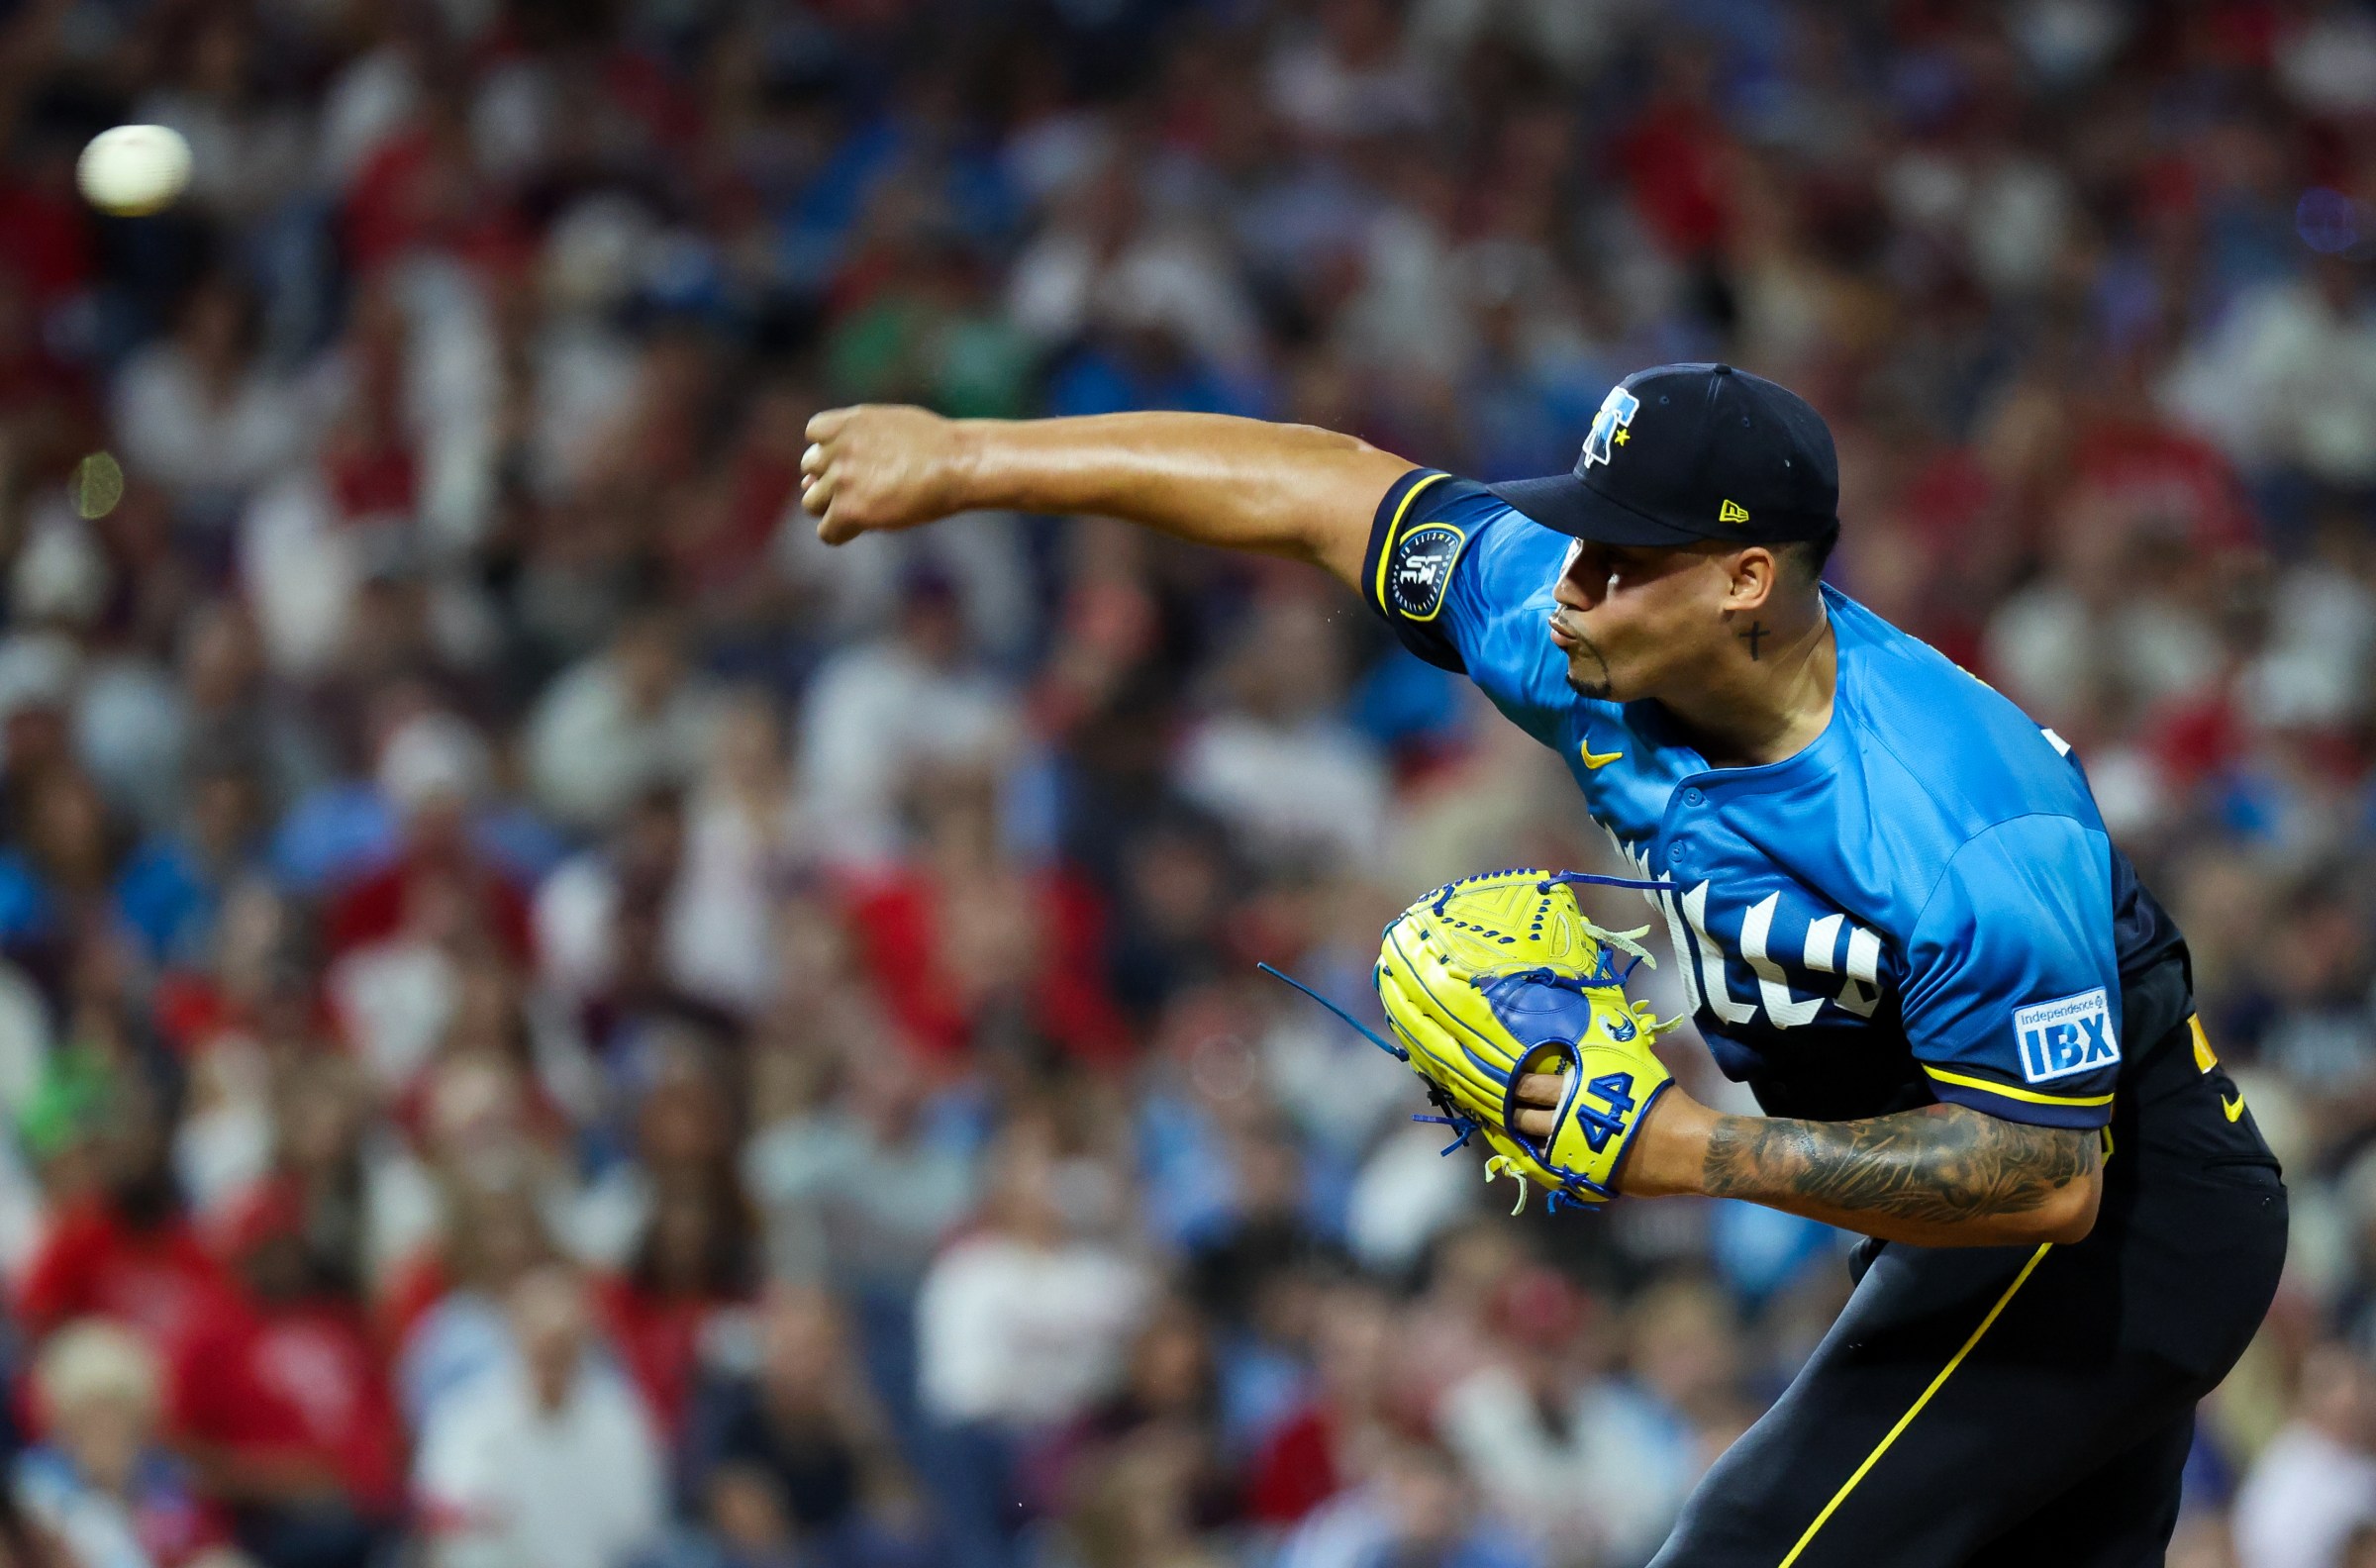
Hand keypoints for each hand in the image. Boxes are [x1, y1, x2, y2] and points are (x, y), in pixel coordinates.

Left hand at [799, 405, 975, 543]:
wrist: (957, 464)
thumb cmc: (936, 446)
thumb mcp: (891, 424)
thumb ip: (857, 438)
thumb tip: (812, 473)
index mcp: (848, 421)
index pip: (814, 433)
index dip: (833, 448)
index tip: (857, 458)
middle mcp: (838, 448)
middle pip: (810, 469)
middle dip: (831, 478)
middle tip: (866, 487)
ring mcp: (842, 479)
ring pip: (811, 502)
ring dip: (832, 507)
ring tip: (865, 508)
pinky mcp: (851, 509)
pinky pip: (827, 532)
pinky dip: (841, 533)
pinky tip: (864, 527)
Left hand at [1512, 1066, 1706, 1197]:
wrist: (1686, 1147)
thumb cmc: (1662, 1101)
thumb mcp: (1632, 1064)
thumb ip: (1607, 1050)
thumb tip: (1605, 1018)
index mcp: (1575, 1087)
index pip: (1528, 1083)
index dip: (1514, 1081)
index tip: (1506, 1078)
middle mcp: (1565, 1117)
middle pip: (1521, 1113)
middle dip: (1511, 1109)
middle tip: (1505, 1104)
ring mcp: (1570, 1148)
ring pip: (1529, 1141)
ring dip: (1521, 1135)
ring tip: (1517, 1127)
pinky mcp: (1579, 1172)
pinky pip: (1546, 1167)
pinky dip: (1538, 1158)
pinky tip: (1537, 1151)